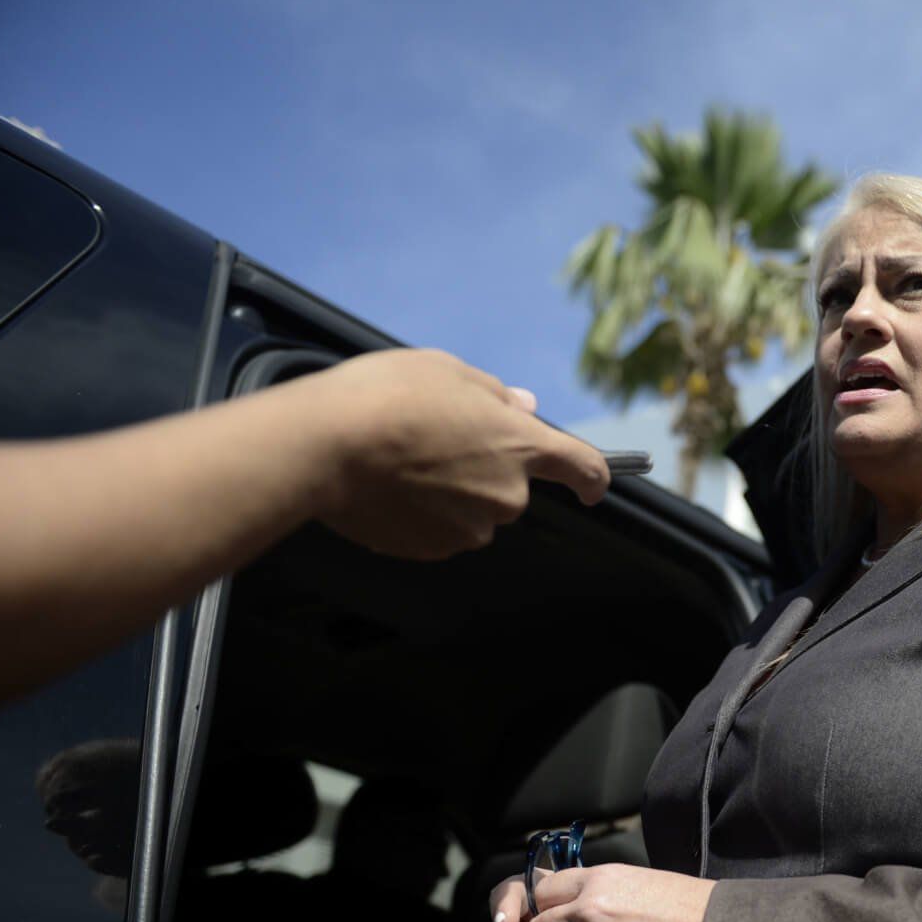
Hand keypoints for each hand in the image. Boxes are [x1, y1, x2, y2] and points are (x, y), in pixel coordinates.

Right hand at [289, 348, 611, 559]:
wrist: (327, 446)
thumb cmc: (387, 397)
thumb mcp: (448, 371)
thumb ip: (494, 396)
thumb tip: (524, 407)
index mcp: (521, 447)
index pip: (582, 467)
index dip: (592, 477)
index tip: (594, 487)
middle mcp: (507, 496)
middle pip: (510, 487)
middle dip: (484, 468)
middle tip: (436, 439)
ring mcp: (469, 529)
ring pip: (473, 510)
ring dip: (452, 492)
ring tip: (403, 460)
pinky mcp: (431, 549)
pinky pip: (438, 529)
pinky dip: (422, 513)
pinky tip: (389, 486)